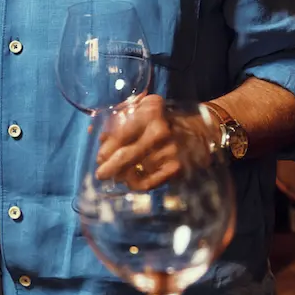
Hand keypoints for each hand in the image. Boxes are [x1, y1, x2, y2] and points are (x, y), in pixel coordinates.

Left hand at [96, 96, 213, 190]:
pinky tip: (131, 181)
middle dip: (109, 167)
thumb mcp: (142, 111)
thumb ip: (118, 120)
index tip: (100, 157)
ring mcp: (169, 150)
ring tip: (117, 176)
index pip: (120, 133)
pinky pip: (148, 183)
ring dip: (121, 176)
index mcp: (149, 111)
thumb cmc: (162, 120)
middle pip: (125, 155)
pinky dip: (135, 184)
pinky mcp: (176, 168)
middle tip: (101, 174)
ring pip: (135, 171)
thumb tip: (95, 136)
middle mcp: (160, 130)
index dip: (106, 149)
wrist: (199, 131)